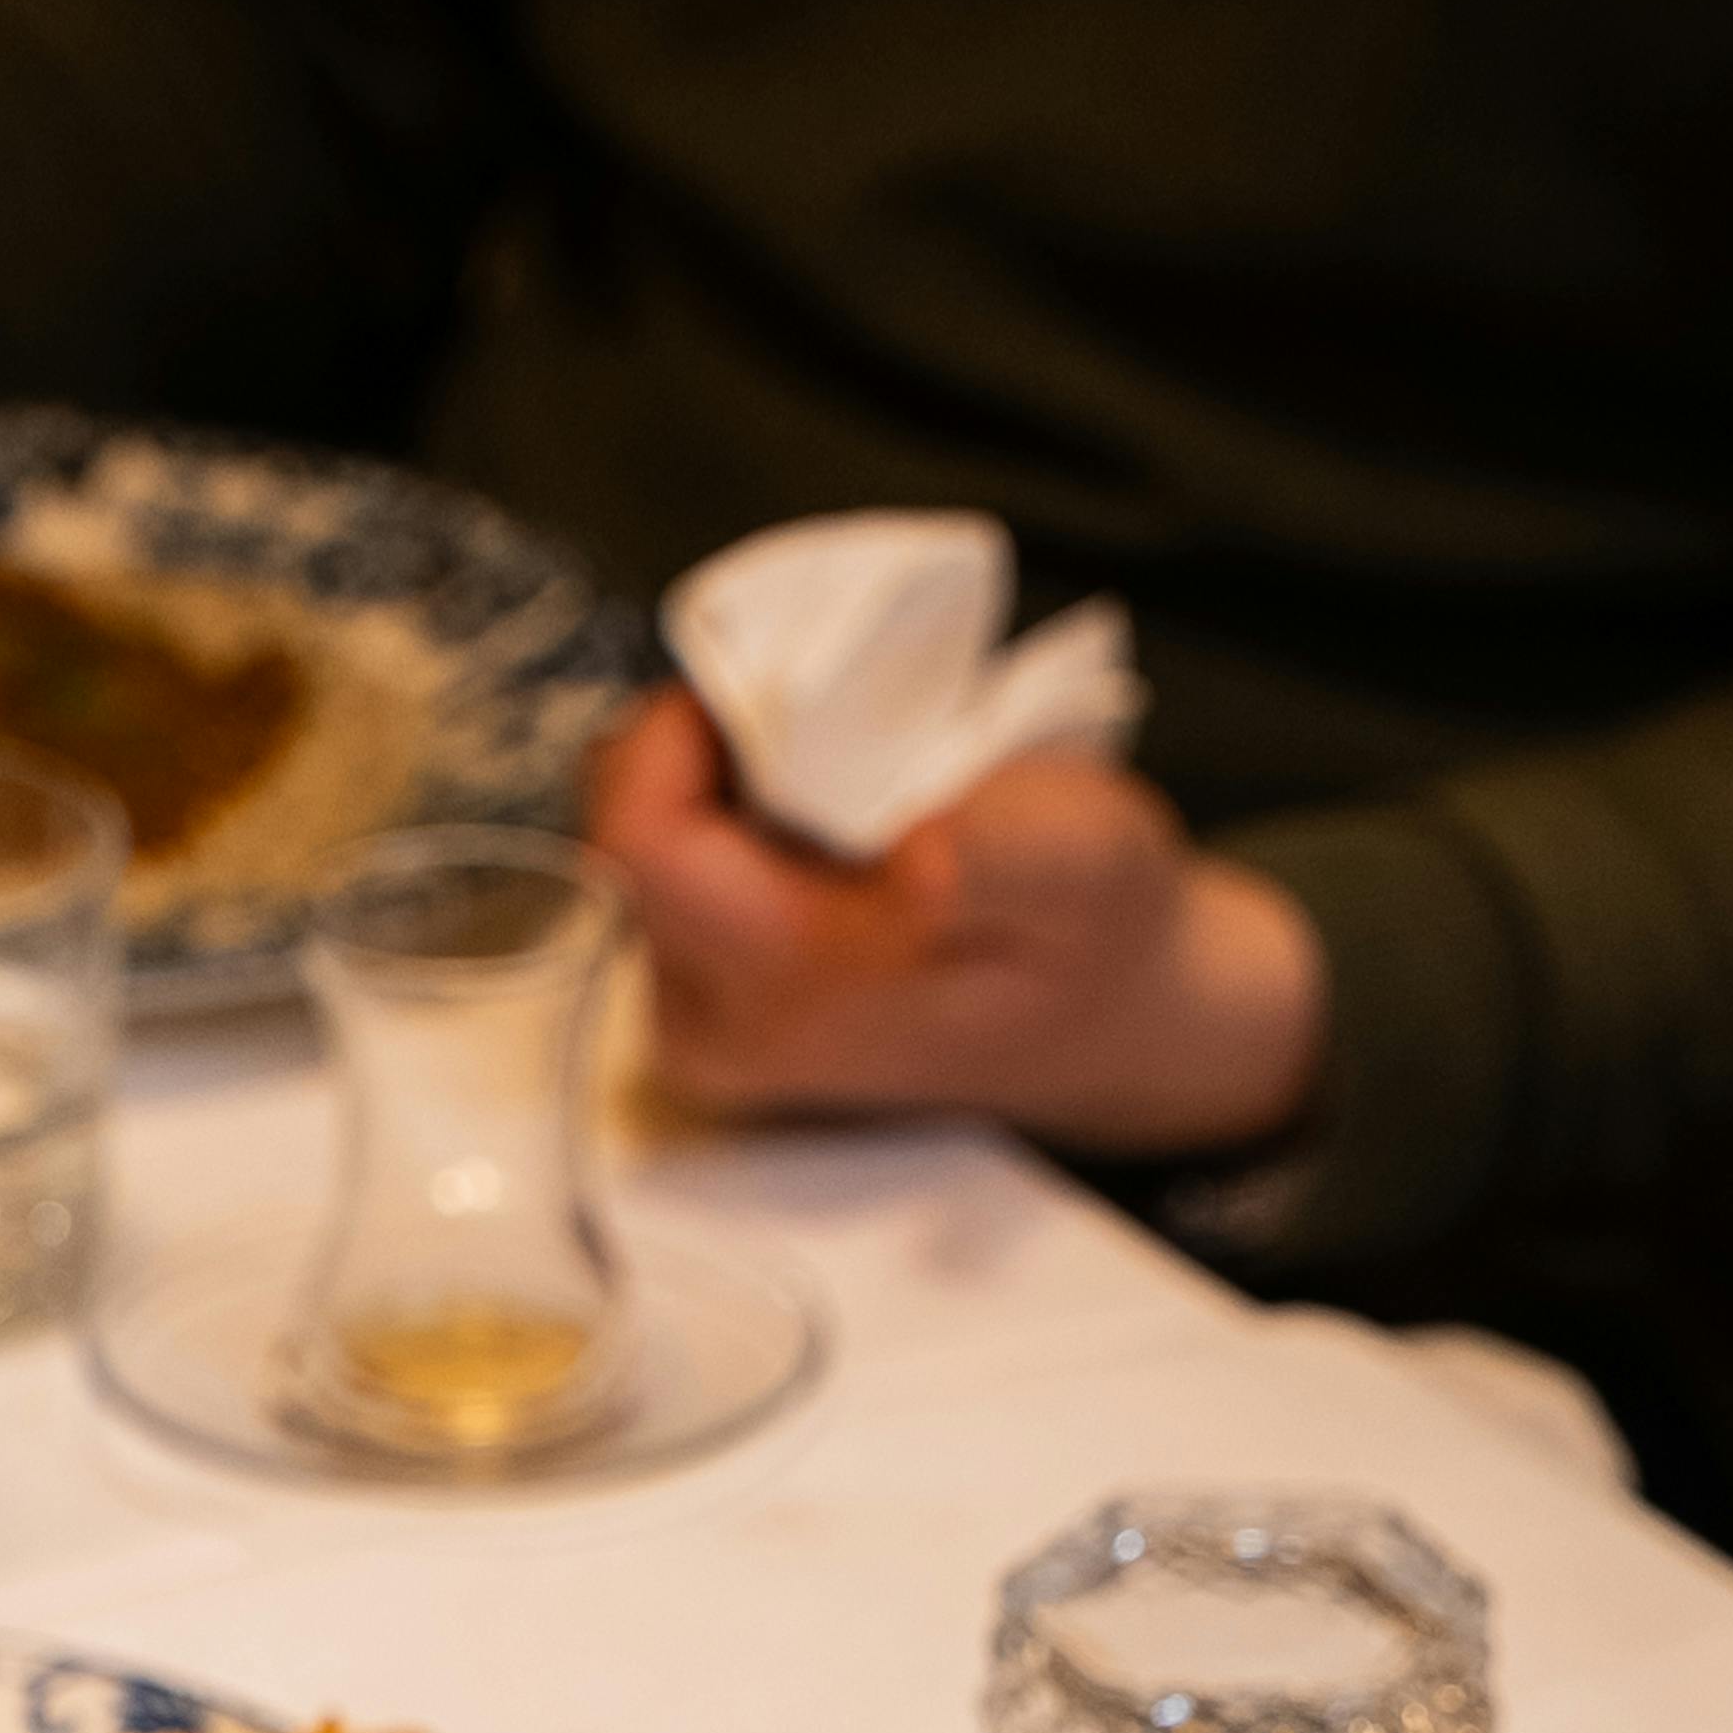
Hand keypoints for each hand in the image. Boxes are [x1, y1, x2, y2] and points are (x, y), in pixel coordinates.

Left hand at [588, 684, 1325, 1161]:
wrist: (1107, 1018)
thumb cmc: (1095, 930)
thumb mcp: (1086, 864)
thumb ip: (1008, 859)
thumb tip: (931, 860)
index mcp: (791, 986)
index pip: (639, 836)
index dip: (679, 733)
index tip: (768, 699)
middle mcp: (721, 1030)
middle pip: (625, 843)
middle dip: (703, 759)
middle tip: (820, 739)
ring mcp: (708, 1033)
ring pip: (642, 864)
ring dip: (718, 795)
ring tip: (833, 788)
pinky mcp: (713, 1018)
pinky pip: (671, 891)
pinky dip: (730, 834)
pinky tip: (819, 834)